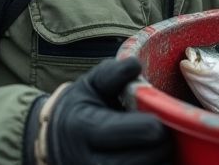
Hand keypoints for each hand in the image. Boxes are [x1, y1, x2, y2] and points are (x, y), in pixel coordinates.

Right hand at [40, 57, 173, 164]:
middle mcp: (90, 162)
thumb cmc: (80, 108)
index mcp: (86, 129)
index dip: (157, 124)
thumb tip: (134, 64)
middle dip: (164, 142)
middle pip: (151, 157)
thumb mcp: (90, 85)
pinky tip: (149, 155)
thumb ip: (112, 74)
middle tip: (162, 131)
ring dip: (161, 159)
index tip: (158, 116)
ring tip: (156, 145)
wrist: (54, 142)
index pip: (140, 132)